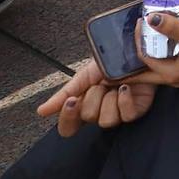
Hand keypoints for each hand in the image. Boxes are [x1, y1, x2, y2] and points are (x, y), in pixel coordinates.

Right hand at [37, 58, 157, 136]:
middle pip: (88, 118)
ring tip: (114, 84)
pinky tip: (125, 87)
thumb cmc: (108, 63)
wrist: (132, 51)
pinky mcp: (137, 110)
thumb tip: (41, 111)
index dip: (67, 118)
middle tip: (101, 83)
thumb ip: (63, 94)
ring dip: (109, 98)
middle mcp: (99, 113)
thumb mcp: (82, 76)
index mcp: (83, 107)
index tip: (72, 101)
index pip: (68, 127)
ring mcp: (118, 113)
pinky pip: (127, 116)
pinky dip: (125, 100)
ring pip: (107, 121)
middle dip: (94, 95)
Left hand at [127, 13, 178, 88]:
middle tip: (134, 36)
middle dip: (137, 55)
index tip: (141, 21)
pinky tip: (168, 37)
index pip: (145, 58)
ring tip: (147, 33)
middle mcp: (175, 77)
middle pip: (147, 69)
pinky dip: (165, 49)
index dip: (139, 40)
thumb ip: (172, 28)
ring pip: (160, 63)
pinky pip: (171, 59)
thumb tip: (150, 18)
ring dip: (152, 50)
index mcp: (171, 74)